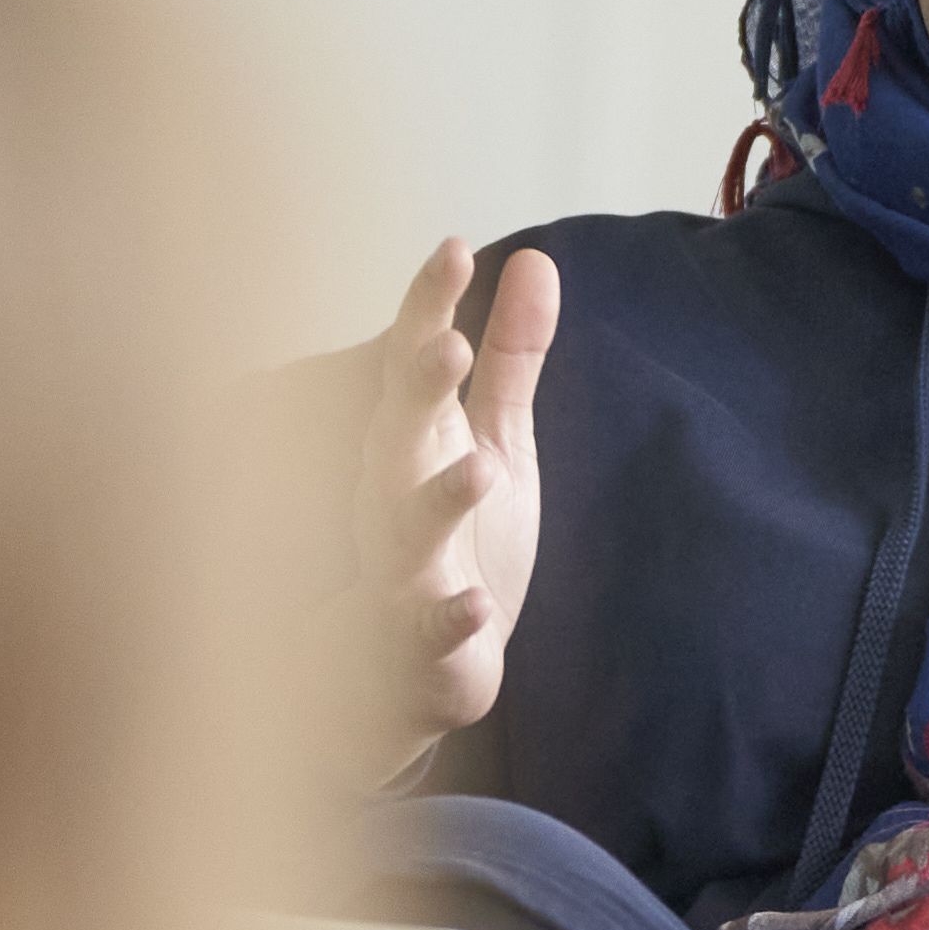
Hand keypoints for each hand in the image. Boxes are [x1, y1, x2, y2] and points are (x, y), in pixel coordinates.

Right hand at [344, 238, 557, 775]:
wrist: (407, 678)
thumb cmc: (451, 544)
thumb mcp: (493, 442)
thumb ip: (512, 359)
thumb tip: (538, 257)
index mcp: (409, 446)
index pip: (412, 369)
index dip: (428, 312)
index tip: (454, 251)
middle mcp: (390, 503)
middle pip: (396, 439)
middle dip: (416, 395)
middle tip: (447, 347)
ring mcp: (398, 577)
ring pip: (404, 536)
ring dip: (436, 502)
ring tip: (478, 467)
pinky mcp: (416, 651)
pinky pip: (426, 635)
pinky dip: (447, 621)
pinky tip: (476, 605)